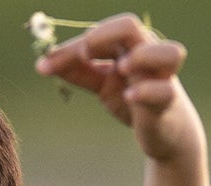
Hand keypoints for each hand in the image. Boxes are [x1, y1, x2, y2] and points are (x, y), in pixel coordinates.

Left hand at [37, 14, 200, 162]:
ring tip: (121, 68)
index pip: (103, 32)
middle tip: (86, 52)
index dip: (75, 45)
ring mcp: (162, 77)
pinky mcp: (168, 102)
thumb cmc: (133, 99)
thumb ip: (77, 72)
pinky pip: (164, 91)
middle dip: (105, 35)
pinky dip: (146, 92)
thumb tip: (41, 65)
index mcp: (128, 45)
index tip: (51, 62)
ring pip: (169, 52)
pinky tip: (129, 97)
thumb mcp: (102, 83)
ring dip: (142, 56)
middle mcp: (147, 54)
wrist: (162, 133)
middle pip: (131, 27)